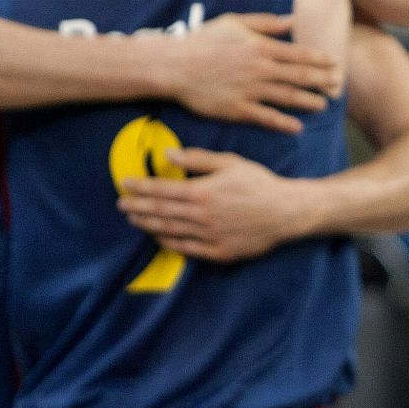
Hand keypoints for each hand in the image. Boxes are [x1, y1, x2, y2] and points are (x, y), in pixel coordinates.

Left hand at [117, 148, 308, 261]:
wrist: (287, 211)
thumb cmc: (260, 183)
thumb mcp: (231, 163)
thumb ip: (198, 159)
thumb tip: (168, 155)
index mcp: (203, 192)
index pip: (162, 189)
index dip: (140, 187)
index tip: (125, 184)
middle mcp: (202, 216)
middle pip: (160, 212)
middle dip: (137, 207)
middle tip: (121, 205)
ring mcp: (209, 236)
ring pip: (170, 231)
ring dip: (148, 225)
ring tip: (134, 220)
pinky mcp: (219, 252)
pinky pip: (187, 249)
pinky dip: (169, 243)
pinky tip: (159, 238)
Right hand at [169, 13, 341, 133]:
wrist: (173, 65)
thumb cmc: (202, 40)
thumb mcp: (234, 22)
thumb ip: (266, 23)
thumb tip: (293, 20)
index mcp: (260, 47)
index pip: (300, 54)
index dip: (321, 60)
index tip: (336, 64)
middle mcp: (259, 69)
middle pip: (300, 76)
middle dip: (323, 81)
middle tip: (339, 85)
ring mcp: (249, 90)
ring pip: (288, 97)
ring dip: (309, 102)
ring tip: (324, 105)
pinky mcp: (237, 109)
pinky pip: (265, 117)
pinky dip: (283, 123)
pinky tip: (297, 127)